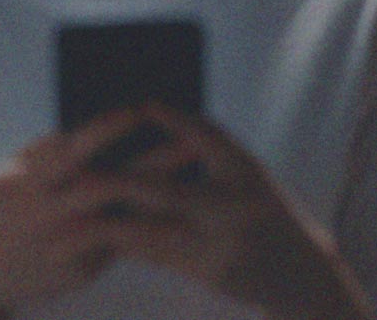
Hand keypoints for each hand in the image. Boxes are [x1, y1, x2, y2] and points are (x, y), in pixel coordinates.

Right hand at [0, 112, 174, 317]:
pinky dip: (152, 225)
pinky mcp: (82, 270)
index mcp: (26, 183)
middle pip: (106, 185)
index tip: (139, 109)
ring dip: (161, 202)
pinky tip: (183, 212)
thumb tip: (114, 119)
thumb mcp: (20, 173)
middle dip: (150, 164)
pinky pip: (123, 243)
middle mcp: (46, 215)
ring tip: (197, 189)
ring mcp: (65, 245)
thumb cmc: (8, 204)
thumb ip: (59, 153)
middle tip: (192, 142)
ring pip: (121, 221)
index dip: (104, 131)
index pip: (69, 151)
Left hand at [103, 104, 372, 319]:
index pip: (208, 137)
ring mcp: (221, 242)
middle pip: (167, 191)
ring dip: (110, 222)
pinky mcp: (210, 272)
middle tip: (80, 173)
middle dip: (120, 182)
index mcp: (245, 170)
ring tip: (74, 212)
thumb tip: (154, 121)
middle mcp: (234, 204)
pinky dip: (126, 244)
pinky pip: (158, 256)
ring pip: (153, 230)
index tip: (143, 104)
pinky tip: (98, 236)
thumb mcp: (248, 175)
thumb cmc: (265, 212)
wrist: (302, 271)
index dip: (176, 119)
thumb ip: (208, 153)